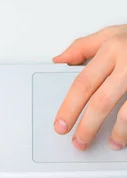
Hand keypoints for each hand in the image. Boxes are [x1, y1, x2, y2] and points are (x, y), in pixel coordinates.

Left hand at [53, 24, 126, 150]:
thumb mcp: (113, 34)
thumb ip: (84, 47)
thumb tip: (59, 61)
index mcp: (112, 49)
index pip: (83, 84)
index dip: (69, 108)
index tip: (61, 125)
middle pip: (102, 102)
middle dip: (87, 127)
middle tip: (79, 142)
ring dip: (118, 133)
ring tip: (113, 143)